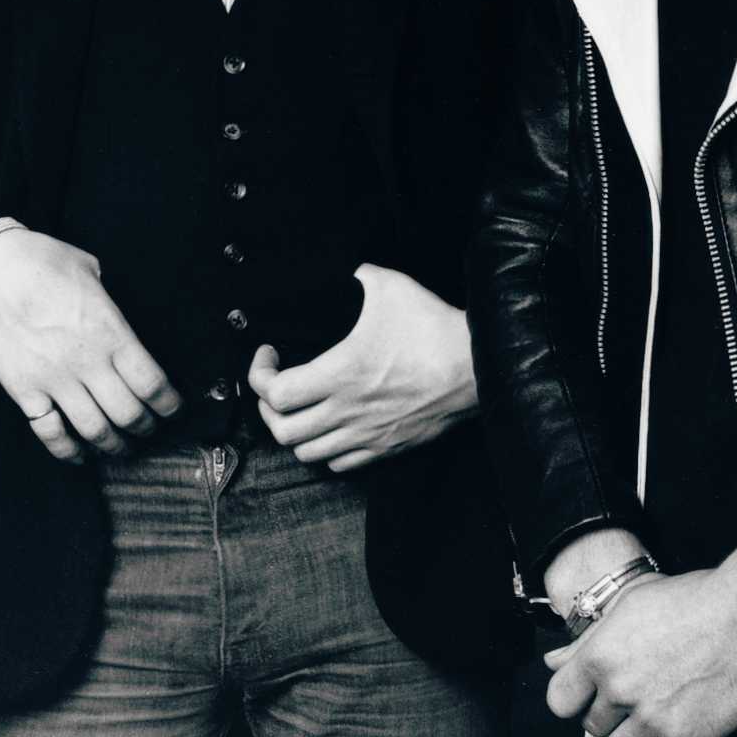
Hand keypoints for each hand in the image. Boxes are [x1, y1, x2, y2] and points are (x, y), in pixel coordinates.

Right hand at [0, 228, 180, 461]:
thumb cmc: (38, 261)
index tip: (172, 408)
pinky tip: (80, 455)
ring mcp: (54, 380)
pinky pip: (51, 433)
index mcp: (110, 332)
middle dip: (145, 428)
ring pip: (95, 431)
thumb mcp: (89, 268)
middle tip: (149, 429)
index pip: (152, 383)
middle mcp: (87, 362)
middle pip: (129, 414)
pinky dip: (69, 451)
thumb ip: (108, 298)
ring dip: (114, 446)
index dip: (169, 404)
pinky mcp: (24, 391)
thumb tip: (116, 312)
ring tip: (121, 448)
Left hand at [245, 266, 475, 471]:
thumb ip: (355, 276)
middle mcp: (347, 411)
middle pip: (282, 431)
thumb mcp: (389, 286)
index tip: (269, 353)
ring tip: (299, 408)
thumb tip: (343, 271)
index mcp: (339, 373)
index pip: (274, 392)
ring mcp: (366, 435)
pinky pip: (341, 465)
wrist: (477, 367)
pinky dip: (326, 449)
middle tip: (276, 385)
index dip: (258, 374)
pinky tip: (331, 425)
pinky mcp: (386, 448)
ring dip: (294, 431)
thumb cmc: (433, 328)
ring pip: (307, 454)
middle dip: (267, 408)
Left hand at [544, 550, 736, 736]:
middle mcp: (618, 689)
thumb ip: (586, 642)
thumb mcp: (626, 607)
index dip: (575, 699)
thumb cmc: (686, 601)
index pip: (559, 700)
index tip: (591, 696)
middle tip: (630, 705)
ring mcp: (651, 717)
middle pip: (593, 727)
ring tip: (648, 724)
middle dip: (608, 718)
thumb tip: (552, 662)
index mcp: (598, 655)